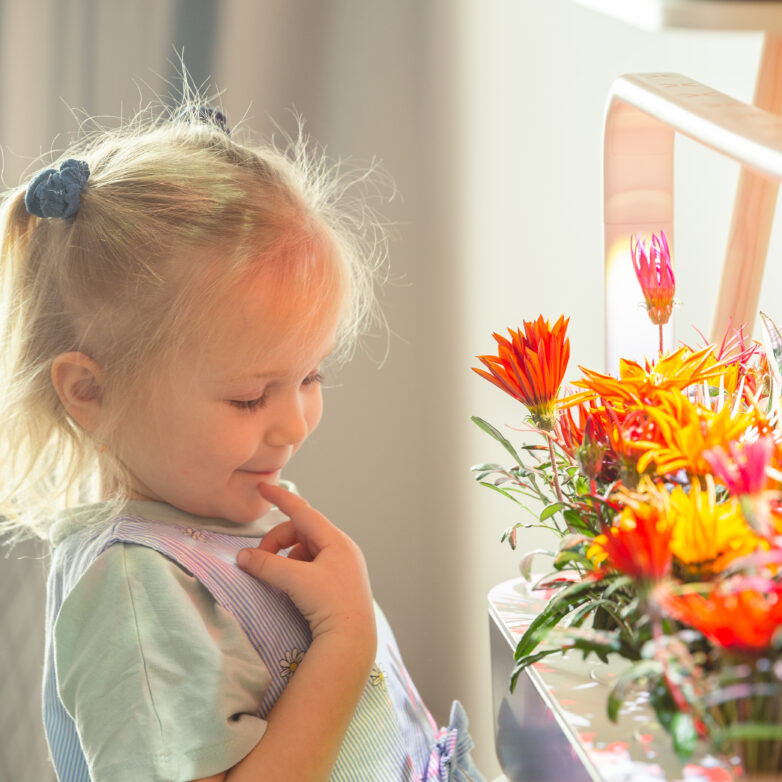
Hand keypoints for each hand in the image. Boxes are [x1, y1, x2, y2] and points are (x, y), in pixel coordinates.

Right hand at [236, 483, 375, 646]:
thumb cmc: (330, 605)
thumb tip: (243, 557)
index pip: (303, 511)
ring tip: (279, 577)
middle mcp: (342, 549)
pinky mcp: (338, 583)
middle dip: (277, 542)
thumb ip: (267, 564)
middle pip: (301, 532)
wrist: (352, 641)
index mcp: (336, 541)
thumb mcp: (296, 580)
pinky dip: (296, 570)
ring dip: (286, 557)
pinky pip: (311, 565)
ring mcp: (342, 566)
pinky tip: (292, 587)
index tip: (263, 487)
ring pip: (305, 550)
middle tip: (260, 560)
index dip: (281, 499)